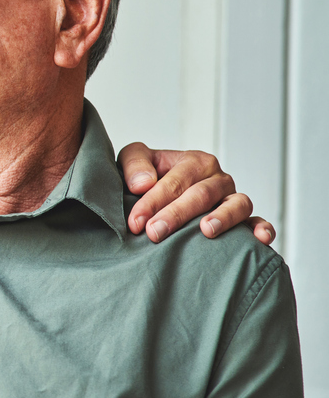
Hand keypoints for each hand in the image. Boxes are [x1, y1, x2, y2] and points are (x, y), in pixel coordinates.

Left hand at [117, 143, 275, 244]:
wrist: (158, 192)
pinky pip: (257, 221)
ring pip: (236, 205)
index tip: (136, 222)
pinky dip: (262, 228)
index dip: (153, 201)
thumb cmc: (148, 176)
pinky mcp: (243, 219)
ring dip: (223, 217)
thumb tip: (143, 183)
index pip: (175, 181)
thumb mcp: (134, 159)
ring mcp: (232, 198)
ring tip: (206, 230)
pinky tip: (259, 238)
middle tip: (155, 233)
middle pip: (201, 195)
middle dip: (176, 214)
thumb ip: (135, 164)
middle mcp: (217, 179)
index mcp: (194, 162)